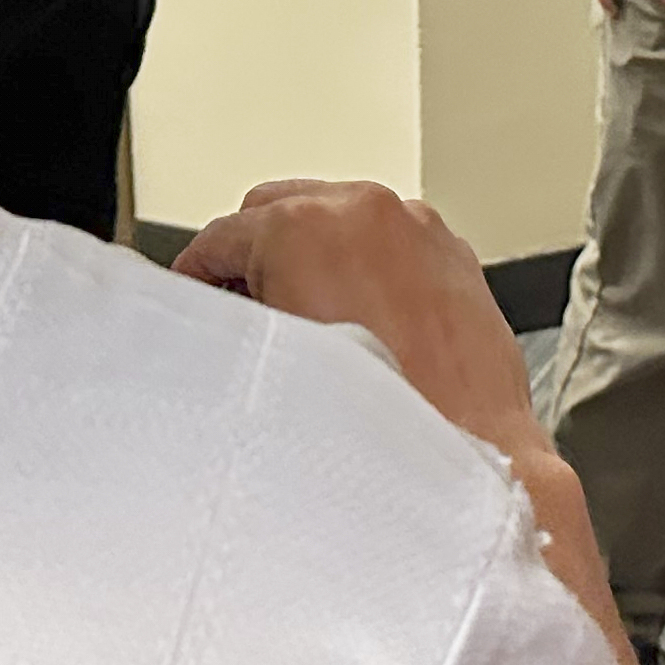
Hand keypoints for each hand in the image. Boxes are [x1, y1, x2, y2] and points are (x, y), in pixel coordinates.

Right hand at [174, 179, 541, 460]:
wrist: (470, 457)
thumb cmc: (381, 427)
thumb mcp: (270, 363)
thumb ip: (233, 320)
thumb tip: (220, 314)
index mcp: (305, 227)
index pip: (220, 235)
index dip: (195, 274)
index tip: (194, 297)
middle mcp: (365, 213)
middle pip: (277, 208)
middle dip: (253, 254)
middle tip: (242, 308)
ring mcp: (415, 229)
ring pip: (336, 219)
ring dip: (311, 256)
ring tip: (304, 318)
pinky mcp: (450, 253)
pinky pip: (386, 242)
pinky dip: (362, 266)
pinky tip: (356, 320)